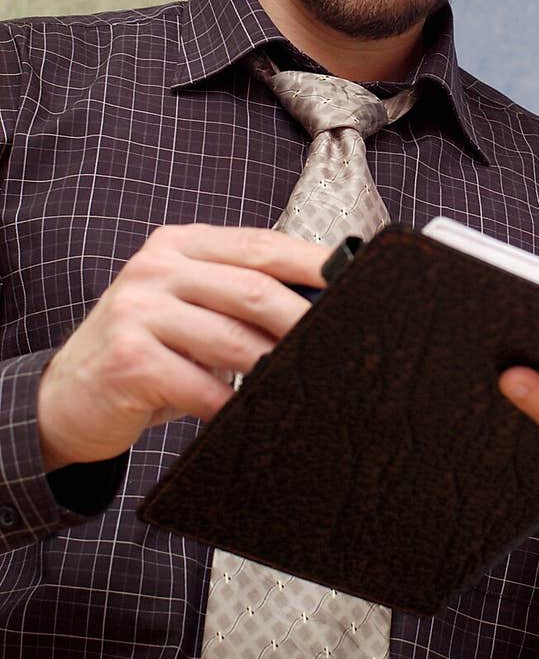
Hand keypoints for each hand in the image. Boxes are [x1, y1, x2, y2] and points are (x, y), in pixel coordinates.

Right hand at [37, 225, 330, 470]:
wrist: (64, 398)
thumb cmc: (144, 351)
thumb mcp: (187, 306)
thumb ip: (238, 294)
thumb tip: (320, 303)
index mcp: (179, 244)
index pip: (260, 244)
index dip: (311, 262)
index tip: (354, 278)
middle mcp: (156, 268)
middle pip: (253, 288)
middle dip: (304, 318)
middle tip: (342, 343)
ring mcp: (138, 310)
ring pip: (233, 338)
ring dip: (275, 366)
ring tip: (304, 381)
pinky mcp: (128, 360)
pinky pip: (200, 384)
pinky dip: (233, 404)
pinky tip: (250, 413)